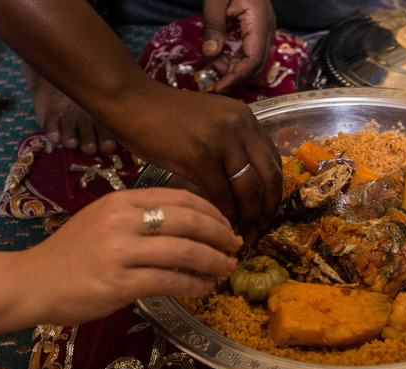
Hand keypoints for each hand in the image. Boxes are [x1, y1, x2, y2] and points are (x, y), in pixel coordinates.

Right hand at [21, 188, 240, 326]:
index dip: (211, 211)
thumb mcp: (104, 219)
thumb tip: (193, 224)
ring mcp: (120, 252)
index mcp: (121, 200)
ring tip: (227, 268)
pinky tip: (206, 287)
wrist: (30, 282)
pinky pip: (170, 281)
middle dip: (220, 234)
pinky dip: (195, 284)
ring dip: (214, 261)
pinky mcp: (119, 284)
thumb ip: (142, 216)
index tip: (227, 224)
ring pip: (184, 252)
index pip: (179, 197)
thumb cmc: (72, 253)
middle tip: (235, 246)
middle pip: (188, 221)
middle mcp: (122, 220)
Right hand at [113, 80, 282, 233]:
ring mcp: (221, 141)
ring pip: (249, 189)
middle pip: (269, 176)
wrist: (131, 101)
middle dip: (268, 207)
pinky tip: (220, 225)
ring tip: (243, 230)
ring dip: (249, 215)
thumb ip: (232, 144)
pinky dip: (224, 214)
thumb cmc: (165, 116)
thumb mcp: (211, 122)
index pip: (274, 159)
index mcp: (246, 118)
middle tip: (262, 227)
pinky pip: (221, 194)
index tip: (269, 209)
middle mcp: (240, 127)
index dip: (275, 189)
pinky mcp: (199, 157)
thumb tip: (245, 182)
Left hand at [201, 0, 276, 92]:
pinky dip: (235, 57)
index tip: (220, 87)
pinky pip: (250, 50)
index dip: (237, 77)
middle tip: (211, 69)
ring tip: (212, 59)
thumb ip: (213, 25)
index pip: (254, 60)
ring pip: (254, 60)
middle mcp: (267, 28)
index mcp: (259, 21)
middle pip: (256, 64)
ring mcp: (265, 28)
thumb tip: (211, 54)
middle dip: (233, 72)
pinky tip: (219, 52)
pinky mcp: (258, 28)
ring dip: (233, 66)